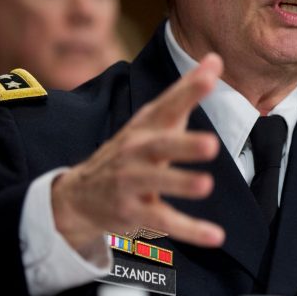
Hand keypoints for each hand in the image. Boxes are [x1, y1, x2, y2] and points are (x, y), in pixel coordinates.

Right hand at [51, 53, 225, 255]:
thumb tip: (215, 58)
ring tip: (206, 184)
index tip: (211, 75)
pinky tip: (216, 236)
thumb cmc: (132, 148)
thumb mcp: (155, 118)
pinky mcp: (135, 213)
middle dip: (184, 145)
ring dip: (180, 184)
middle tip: (211, 144)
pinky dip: (191, 231)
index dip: (188, 90)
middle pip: (159, 146)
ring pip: (157, 185)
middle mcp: (138, 152)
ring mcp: (132, 183)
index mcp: (146, 127)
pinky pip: (164, 222)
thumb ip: (187, 91)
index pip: (168, 104)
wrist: (80, 193)